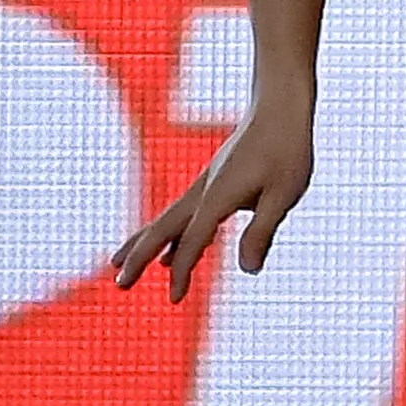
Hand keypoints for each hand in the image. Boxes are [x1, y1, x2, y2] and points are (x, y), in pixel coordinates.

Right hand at [113, 104, 313, 301]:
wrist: (280, 105)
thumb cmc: (287, 149)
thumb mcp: (283, 194)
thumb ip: (263, 231)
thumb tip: (248, 270)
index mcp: (217, 197)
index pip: (192, 242)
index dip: (182, 272)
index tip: (175, 300)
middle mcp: (203, 191)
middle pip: (162, 228)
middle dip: (139, 257)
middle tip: (118, 283)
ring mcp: (205, 185)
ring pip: (166, 219)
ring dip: (145, 244)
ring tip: (121, 265)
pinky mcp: (212, 181)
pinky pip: (183, 214)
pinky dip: (171, 235)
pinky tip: (172, 250)